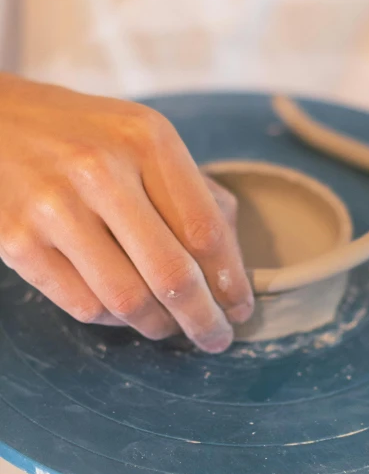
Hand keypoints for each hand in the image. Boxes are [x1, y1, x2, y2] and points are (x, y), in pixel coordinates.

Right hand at [0, 74, 252, 351]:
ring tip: (170, 327)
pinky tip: (124, 312)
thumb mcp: (143, 137)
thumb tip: (231, 261)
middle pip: (172, 273)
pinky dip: (113, 321)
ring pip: (127, 300)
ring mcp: (54, 208)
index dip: (231, 279)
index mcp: (146, 140)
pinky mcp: (15, 241)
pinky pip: (83, 306)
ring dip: (159, 326)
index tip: (241, 307)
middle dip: (204, 319)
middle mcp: (101, 171)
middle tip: (217, 338)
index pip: (205, 229)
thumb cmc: (84, 134)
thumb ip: (192, 191)